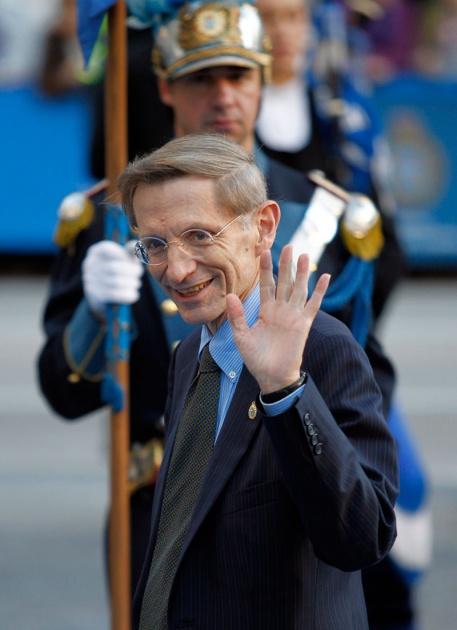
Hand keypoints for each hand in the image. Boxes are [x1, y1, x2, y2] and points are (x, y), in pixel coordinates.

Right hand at [82, 240, 143, 316]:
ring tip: (136, 283)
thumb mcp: (124, 259)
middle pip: (114, 268)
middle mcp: (89, 265)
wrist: (103, 295)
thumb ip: (130, 251)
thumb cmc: (118, 271)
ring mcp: (90, 281)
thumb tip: (137, 245)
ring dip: (132, 283)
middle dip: (132, 271)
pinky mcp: (95, 295)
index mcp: (96, 251)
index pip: (107, 249)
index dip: (123, 255)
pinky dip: (129, 294)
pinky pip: (117, 295)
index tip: (131, 261)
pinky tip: (132, 293)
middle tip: (138, 273)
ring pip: (117, 283)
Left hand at [226, 245, 329, 393]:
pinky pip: (313, 305)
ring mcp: (293, 316)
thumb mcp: (241, 336)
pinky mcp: (303, 324)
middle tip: (288, 246)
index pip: (266, 285)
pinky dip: (320, 291)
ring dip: (302, 273)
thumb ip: (237, 316)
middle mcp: (280, 310)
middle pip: (284, 282)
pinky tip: (325, 277)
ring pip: (299, 289)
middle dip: (286, 265)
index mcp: (266, 311)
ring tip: (304, 255)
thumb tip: (229, 295)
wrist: (271, 377)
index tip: (264, 252)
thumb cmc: (256, 359)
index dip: (266, 269)